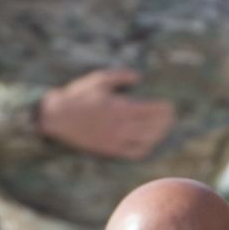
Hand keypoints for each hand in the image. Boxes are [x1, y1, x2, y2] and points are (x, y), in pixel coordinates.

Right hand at [38, 68, 175, 159]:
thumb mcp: (99, 80)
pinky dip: (145, 148)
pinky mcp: (110, 149)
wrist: (56, 117)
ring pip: (147, 140)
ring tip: (164, 128)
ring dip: (159, 135)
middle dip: (166, 122)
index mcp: (121, 107)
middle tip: (171, 116)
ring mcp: (116, 140)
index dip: (165, 109)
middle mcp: (121, 126)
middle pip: (153, 127)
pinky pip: (134, 153)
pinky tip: (149, 143)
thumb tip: (139, 77)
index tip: (170, 105)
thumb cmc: (78, 96)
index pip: (152, 110)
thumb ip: (121, 76)